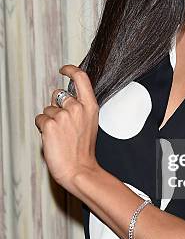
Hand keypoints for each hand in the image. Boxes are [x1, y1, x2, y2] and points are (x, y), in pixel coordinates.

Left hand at [35, 65, 99, 191]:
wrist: (79, 169)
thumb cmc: (83, 150)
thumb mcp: (90, 123)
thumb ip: (80, 107)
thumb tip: (65, 97)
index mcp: (90, 106)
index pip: (81, 78)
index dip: (71, 70)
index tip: (64, 69)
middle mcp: (77, 108)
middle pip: (58, 94)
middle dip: (56, 104)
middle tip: (62, 123)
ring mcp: (63, 115)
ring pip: (48, 109)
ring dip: (50, 119)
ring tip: (60, 134)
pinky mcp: (50, 124)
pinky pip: (40, 119)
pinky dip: (43, 128)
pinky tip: (52, 138)